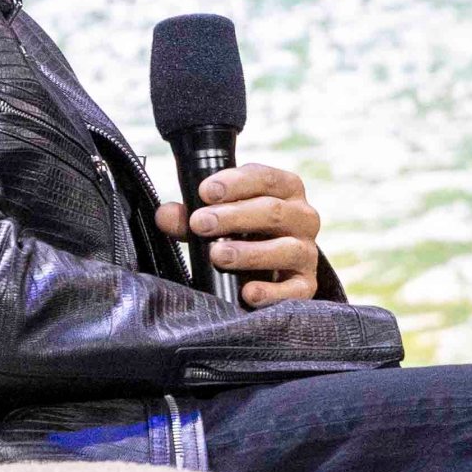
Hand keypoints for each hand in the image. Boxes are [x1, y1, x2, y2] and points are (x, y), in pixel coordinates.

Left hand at [156, 163, 321, 305]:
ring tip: (217, 255)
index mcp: (285, 190)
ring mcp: (307, 252)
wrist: (272, 266)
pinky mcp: (306, 284)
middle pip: (274, 211)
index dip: (236, 183)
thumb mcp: (219, 217)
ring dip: (250, 252)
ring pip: (287, 249)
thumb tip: (165, 215)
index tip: (206, 192)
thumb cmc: (245, 231)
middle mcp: (303, 218)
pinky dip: (272, 292)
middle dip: (234, 216)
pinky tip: (247, 292)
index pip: (266, 178)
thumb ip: (191, 215)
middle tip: (200, 224)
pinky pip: (297, 290)